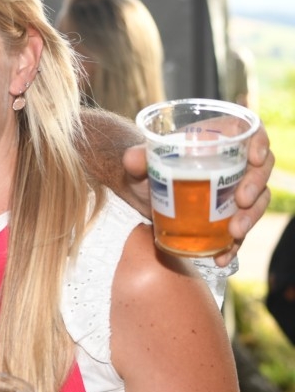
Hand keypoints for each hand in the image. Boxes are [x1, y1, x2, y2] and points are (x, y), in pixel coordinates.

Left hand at [123, 119, 272, 266]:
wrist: (144, 198)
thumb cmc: (148, 173)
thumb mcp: (140, 167)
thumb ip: (136, 160)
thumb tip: (133, 158)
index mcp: (215, 142)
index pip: (248, 134)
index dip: (259, 142)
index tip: (255, 158)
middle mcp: (231, 165)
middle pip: (259, 169)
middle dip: (256, 186)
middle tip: (241, 201)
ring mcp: (234, 192)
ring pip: (257, 200)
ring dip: (251, 217)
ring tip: (235, 232)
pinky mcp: (229, 218)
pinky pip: (241, 231)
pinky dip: (234, 245)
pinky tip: (223, 257)